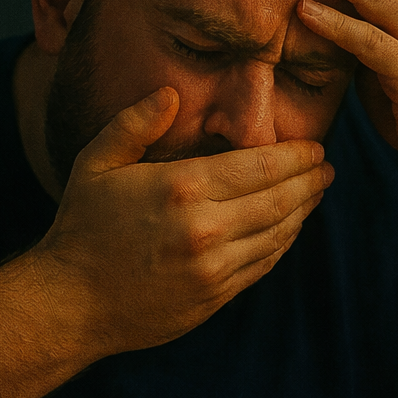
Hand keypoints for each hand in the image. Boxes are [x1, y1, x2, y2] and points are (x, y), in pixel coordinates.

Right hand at [35, 87, 331, 354]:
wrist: (70, 303)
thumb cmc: (81, 227)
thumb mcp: (96, 163)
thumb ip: (134, 124)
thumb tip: (169, 93)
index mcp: (181, 187)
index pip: (259, 165)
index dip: (294, 155)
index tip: (313, 147)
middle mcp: (205, 228)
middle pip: (279, 199)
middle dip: (309, 180)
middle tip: (326, 167)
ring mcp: (214, 267)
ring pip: (279, 234)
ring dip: (304, 211)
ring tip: (316, 192)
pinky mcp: (216, 296)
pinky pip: (264, 264)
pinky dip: (283, 243)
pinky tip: (290, 227)